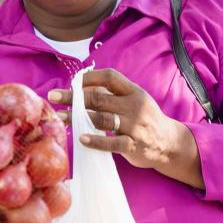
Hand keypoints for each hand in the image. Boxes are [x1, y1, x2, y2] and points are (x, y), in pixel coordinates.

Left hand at [47, 69, 202, 188]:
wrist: (169, 144)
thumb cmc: (145, 118)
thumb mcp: (133, 100)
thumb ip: (111, 93)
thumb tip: (81, 83)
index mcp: (133, 91)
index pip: (110, 77)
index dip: (89, 77)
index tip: (71, 81)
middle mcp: (134, 106)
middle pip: (99, 98)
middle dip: (73, 96)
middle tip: (53, 96)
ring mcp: (134, 126)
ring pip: (101, 119)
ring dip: (77, 117)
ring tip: (59, 116)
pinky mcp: (134, 145)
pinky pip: (112, 143)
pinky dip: (96, 141)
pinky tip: (81, 139)